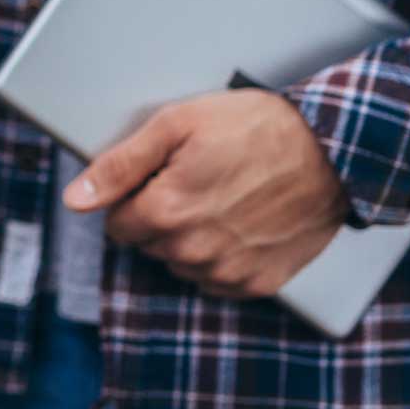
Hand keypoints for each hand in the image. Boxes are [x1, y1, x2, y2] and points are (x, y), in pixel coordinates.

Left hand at [63, 91, 349, 297]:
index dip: (134, 196)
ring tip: (224, 198)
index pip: (116, 223)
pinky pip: (217, 279)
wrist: (334, 152)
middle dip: (161, 215)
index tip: (161, 177)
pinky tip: (241, 224)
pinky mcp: (258, 282)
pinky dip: (222, 256)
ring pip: (180, 263)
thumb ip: (119, 165)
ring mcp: (227, 270)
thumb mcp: (177, 126)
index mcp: (166, 211)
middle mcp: (192, 250)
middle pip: (148, 243)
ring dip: (190, 238)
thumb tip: (75, 198)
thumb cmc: (257, 129)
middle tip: (196, 181)